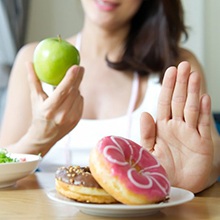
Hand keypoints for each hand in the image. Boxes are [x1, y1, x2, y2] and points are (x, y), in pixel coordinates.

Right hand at [25, 63, 83, 154]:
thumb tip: (29, 63)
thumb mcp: (35, 99)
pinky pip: (80, 101)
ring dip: (76, 88)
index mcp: (49, 109)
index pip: (62, 91)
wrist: (45, 136)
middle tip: (80, 67)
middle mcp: (62, 115)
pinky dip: (77, 96)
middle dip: (78, 78)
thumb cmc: (38, 115)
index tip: (76, 66)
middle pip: (74, 92)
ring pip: (78, 96)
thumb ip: (33, 80)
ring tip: (69, 86)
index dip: (70, 78)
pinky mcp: (77, 119)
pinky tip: (70, 97)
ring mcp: (71, 118)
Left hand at [140, 61, 212, 192]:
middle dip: (181, 83)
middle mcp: (176, 126)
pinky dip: (204, 111)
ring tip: (194, 75)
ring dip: (193, 91)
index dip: (167, 87)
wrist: (173, 187)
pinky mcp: (203, 143)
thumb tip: (145, 113)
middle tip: (183, 65)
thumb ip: (146, 133)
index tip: (170, 70)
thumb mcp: (148, 151)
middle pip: (179, 100)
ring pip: (192, 108)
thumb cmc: (159, 169)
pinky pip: (203, 124)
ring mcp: (190, 133)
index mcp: (162, 127)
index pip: (164, 102)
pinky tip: (204, 97)